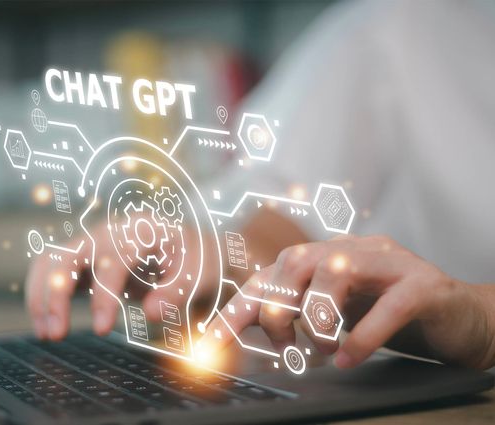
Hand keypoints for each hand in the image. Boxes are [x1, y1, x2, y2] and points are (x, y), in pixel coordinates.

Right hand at [26, 219, 218, 340]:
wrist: (190, 249)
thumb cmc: (196, 261)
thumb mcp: (199, 274)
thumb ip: (177, 292)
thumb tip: (151, 312)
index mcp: (142, 230)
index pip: (113, 259)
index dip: (103, 294)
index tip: (101, 329)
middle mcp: (111, 230)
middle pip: (71, 254)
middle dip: (56, 294)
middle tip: (55, 334)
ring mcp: (94, 241)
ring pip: (52, 259)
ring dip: (41, 295)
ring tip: (45, 332)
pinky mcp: (85, 257)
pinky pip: (52, 269)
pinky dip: (41, 293)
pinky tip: (45, 321)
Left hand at [200, 235, 494, 368]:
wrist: (462, 316)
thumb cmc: (394, 314)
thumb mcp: (340, 311)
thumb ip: (301, 311)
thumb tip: (255, 328)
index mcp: (329, 256)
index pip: (273, 274)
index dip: (241, 305)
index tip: (213, 338)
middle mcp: (355, 250)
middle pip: (296, 261)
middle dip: (278, 308)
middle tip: (284, 344)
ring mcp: (390, 263)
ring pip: (336, 271)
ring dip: (317, 318)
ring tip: (321, 349)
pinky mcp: (423, 285)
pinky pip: (389, 304)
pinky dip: (363, 335)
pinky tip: (350, 357)